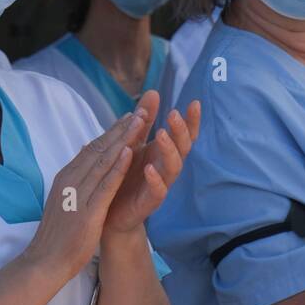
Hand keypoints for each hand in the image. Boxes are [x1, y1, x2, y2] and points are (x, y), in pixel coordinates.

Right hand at [24, 109, 140, 278]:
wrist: (44, 261)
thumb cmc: (59, 233)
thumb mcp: (66, 198)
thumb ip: (77, 177)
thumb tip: (86, 153)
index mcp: (66, 177)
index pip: (92, 149)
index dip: (113, 131)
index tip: (130, 116)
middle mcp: (70, 180)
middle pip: (99, 149)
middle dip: (121, 129)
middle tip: (142, 110)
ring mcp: (78, 194)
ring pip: (103, 161)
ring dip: (123, 140)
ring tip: (140, 122)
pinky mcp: (87, 210)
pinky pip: (105, 185)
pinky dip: (118, 167)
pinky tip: (131, 153)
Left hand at [103, 93, 201, 235]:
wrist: (110, 213)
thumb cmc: (125, 175)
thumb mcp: (134, 142)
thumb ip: (145, 120)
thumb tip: (154, 91)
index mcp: (163, 152)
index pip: (184, 134)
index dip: (191, 120)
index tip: (194, 103)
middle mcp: (166, 166)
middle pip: (182, 147)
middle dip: (180, 131)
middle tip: (173, 114)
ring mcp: (161, 184)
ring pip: (173, 167)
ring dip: (169, 150)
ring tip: (161, 135)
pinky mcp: (150, 202)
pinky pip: (158, 191)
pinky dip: (156, 180)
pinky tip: (149, 169)